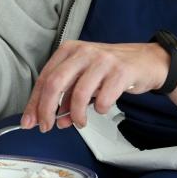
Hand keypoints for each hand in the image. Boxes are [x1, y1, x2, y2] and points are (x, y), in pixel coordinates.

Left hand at [20, 40, 172, 131]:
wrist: (146, 61)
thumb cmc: (111, 70)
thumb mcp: (84, 78)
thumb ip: (66, 97)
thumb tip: (53, 120)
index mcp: (69, 50)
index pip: (44, 78)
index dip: (34, 103)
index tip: (30, 122)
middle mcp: (83, 52)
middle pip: (55, 84)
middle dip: (47, 110)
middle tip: (47, 127)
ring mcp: (102, 60)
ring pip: (78, 94)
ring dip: (76, 115)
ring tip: (80, 122)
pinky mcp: (120, 71)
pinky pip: (102, 99)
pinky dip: (99, 110)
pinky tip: (101, 108)